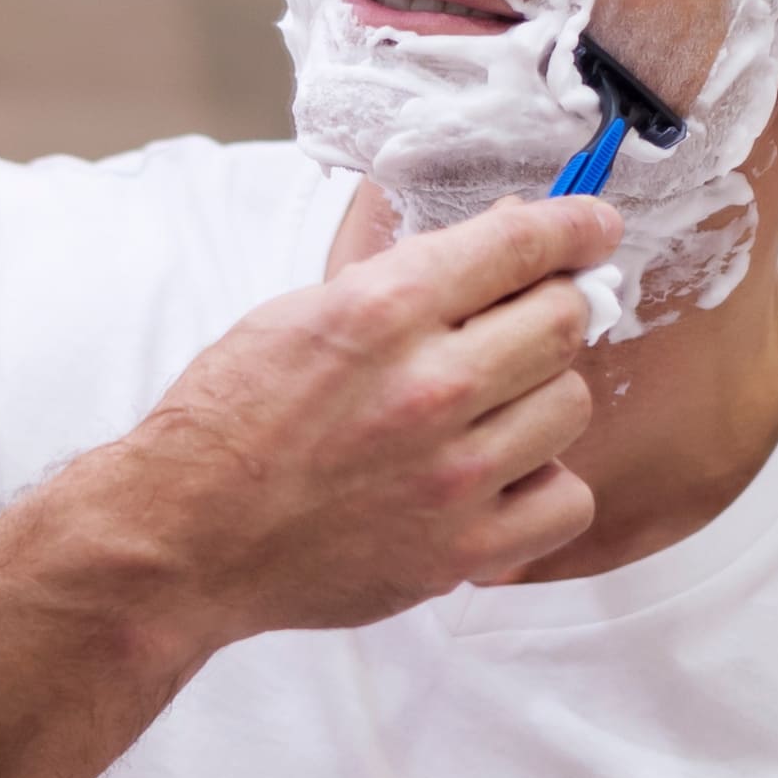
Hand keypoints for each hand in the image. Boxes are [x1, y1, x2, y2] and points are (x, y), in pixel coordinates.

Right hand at [72, 194, 619, 657]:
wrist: (184, 537)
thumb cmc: (229, 421)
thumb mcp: (300, 314)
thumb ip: (404, 281)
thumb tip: (501, 240)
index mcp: (381, 312)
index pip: (519, 245)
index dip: (573, 226)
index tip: (593, 228)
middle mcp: (426, 387)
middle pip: (561, 321)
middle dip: (551, 309)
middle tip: (525, 322)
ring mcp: (451, 475)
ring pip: (570, 406)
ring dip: (540, 397)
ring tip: (490, 409)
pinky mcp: (462, 550)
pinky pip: (568, 500)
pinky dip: (544, 486)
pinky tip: (499, 477)